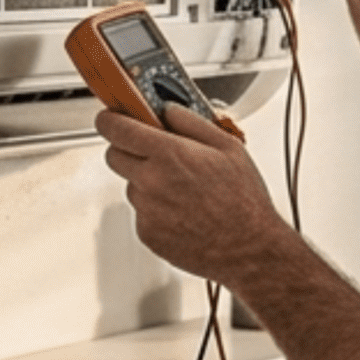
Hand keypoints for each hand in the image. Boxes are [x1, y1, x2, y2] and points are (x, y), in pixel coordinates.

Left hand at [96, 105, 289, 288]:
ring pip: (131, 185)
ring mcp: (146, 210)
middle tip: (154, 153)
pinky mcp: (147, 233)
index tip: (111, 117)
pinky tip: (182, 211)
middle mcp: (152, 182)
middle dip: (128, 149)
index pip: (116, 128)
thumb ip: (191, 121)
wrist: (249, 249)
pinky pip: (140, 212)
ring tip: (183, 190)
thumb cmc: (244, 201)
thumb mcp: (228, 147)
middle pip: (114, 155)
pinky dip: (154, 209)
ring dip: (146, 182)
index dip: (110, 119)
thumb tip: (167, 110)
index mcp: (170, 155)